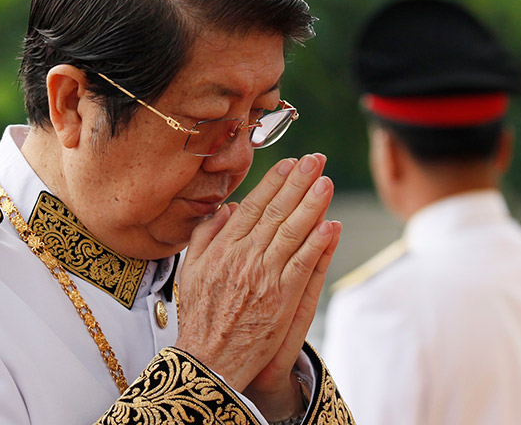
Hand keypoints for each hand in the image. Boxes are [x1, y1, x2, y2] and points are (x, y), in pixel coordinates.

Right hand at [175, 154, 339, 402]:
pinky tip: (331, 224)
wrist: (209, 361)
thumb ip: (205, 236)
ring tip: (326, 181)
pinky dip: (318, 244)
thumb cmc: (199, 317)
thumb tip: (226, 209)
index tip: (289, 164)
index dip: (273, 183)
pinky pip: (303, 265)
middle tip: (316, 160)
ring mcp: (264, 277)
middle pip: (276, 213)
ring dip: (312, 205)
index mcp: (221, 249)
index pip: (252, 207)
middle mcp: (243, 258)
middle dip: (298, 183)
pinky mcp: (282, 299)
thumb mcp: (190, 271)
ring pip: (292, 233)